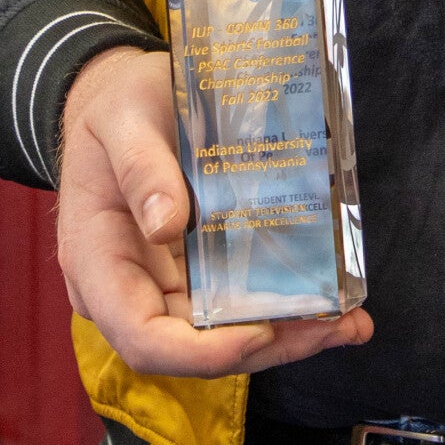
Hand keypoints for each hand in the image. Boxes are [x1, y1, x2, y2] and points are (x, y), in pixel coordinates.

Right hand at [55, 43, 372, 376]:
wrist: (119, 93)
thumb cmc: (116, 104)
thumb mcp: (123, 117)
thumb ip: (141, 167)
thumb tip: (168, 227)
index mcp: (96, 262)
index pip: (142, 336)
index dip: (201, 351)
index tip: (260, 331)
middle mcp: (128, 287)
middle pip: (192, 345)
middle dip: (264, 345)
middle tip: (332, 327)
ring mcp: (162, 281)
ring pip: (219, 332)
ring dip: (284, 333)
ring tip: (347, 321)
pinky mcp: (193, 267)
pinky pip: (232, 299)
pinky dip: (279, 305)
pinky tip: (328, 298)